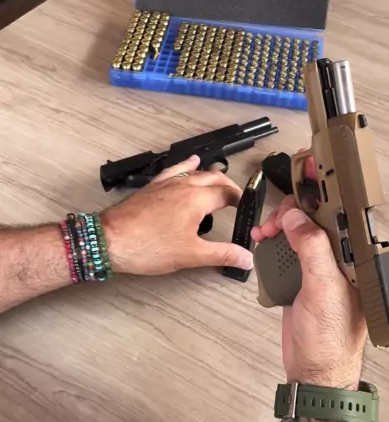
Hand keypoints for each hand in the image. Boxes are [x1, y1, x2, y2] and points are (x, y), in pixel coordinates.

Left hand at [102, 155, 252, 276]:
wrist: (110, 240)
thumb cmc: (147, 246)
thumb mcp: (191, 255)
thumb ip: (222, 254)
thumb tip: (246, 258)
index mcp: (197, 199)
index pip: (227, 194)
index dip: (241, 201)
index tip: (247, 209)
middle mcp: (183, 186)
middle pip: (214, 177)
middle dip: (229, 186)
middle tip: (237, 199)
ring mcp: (166, 184)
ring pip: (195, 172)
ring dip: (211, 175)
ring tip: (220, 181)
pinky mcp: (152, 188)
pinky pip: (174, 170)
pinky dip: (186, 166)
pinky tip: (190, 163)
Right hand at [252, 191, 366, 390]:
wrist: (313, 373)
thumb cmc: (330, 340)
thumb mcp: (324, 289)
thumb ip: (313, 249)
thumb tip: (299, 218)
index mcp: (353, 260)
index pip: (340, 214)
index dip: (323, 191)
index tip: (307, 172)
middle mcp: (339, 261)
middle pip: (315, 218)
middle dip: (293, 209)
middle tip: (277, 216)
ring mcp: (318, 270)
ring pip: (298, 232)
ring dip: (279, 225)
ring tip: (266, 230)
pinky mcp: (301, 280)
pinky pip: (286, 250)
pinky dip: (273, 242)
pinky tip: (264, 240)